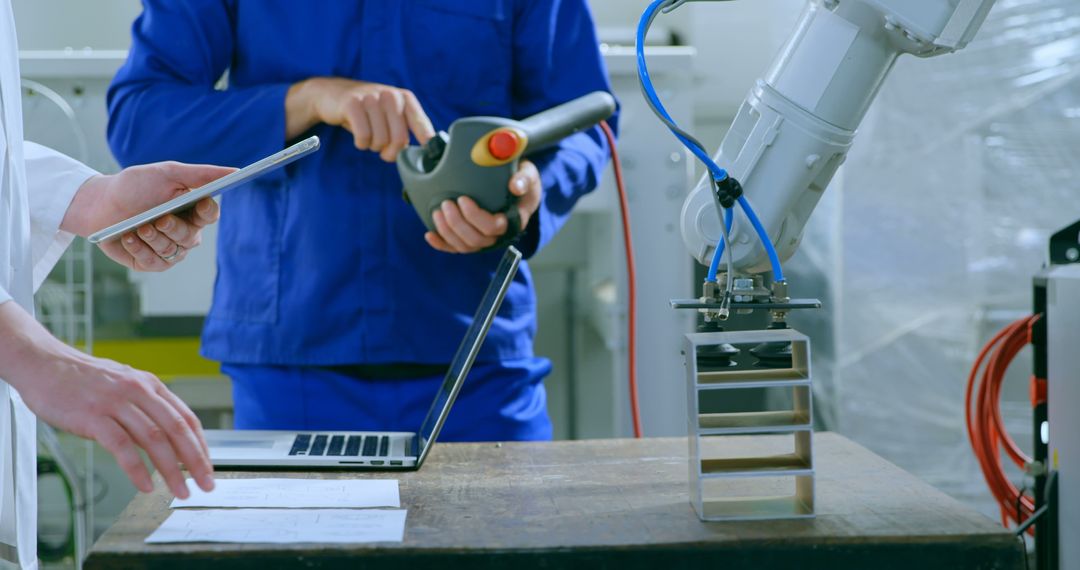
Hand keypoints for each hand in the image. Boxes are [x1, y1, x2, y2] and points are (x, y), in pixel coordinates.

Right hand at [0, 302, 213, 497]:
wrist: (45, 364)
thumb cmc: (84, 379)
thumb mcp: (125, 386)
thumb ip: (146, 408)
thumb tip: (168, 437)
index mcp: (150, 385)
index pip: (187, 418)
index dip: (201, 446)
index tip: (208, 467)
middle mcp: (139, 391)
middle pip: (177, 429)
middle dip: (196, 461)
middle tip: (205, 483)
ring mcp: (116, 403)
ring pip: (154, 439)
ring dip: (170, 470)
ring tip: (179, 490)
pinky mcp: (93, 416)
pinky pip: (122, 446)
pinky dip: (137, 469)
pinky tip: (144, 485)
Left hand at [64, 162, 233, 271]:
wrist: (98, 204)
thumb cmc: (134, 186)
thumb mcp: (167, 173)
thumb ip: (201, 174)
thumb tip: (234, 171)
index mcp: (191, 210)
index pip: (210, 214)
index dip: (207, 212)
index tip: (199, 204)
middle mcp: (184, 232)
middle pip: (191, 238)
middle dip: (173, 229)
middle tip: (159, 219)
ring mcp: (168, 249)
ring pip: (172, 251)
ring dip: (153, 239)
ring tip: (137, 227)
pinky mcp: (150, 262)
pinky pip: (154, 262)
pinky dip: (139, 249)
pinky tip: (127, 238)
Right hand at [286, 77, 435, 160]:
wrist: (331, 94)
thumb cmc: (366, 111)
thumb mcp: (389, 115)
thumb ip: (405, 129)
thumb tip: (422, 152)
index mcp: (404, 98)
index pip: (421, 124)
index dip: (426, 142)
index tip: (428, 156)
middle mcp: (391, 95)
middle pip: (400, 139)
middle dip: (391, 152)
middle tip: (383, 151)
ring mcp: (371, 98)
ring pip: (381, 140)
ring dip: (373, 147)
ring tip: (368, 137)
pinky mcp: (353, 104)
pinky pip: (364, 136)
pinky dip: (361, 143)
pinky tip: (359, 137)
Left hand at [425, 160, 541, 253]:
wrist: (518, 187)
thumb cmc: (522, 180)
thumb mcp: (528, 174)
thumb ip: (524, 178)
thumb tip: (515, 186)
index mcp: (513, 220)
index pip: (493, 227)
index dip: (475, 217)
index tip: (462, 199)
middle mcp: (499, 235)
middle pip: (476, 240)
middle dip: (457, 223)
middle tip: (446, 203)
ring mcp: (485, 239)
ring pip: (464, 246)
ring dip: (447, 232)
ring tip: (437, 212)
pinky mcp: (472, 239)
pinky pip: (456, 248)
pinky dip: (442, 244)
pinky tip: (430, 235)